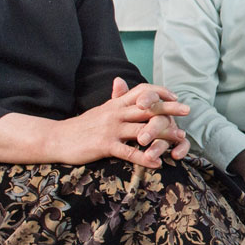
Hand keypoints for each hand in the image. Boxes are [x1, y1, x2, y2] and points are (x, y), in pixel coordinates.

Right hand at [54, 77, 190, 167]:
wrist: (57, 138)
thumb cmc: (82, 126)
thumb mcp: (100, 109)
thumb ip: (114, 97)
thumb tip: (121, 80)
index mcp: (115, 104)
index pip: (141, 92)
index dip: (160, 92)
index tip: (175, 96)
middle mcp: (115, 113)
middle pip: (147, 108)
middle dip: (169, 108)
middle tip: (187, 110)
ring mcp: (110, 129)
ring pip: (142, 130)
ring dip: (163, 135)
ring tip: (180, 140)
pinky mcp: (104, 146)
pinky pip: (129, 152)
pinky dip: (145, 158)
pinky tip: (158, 163)